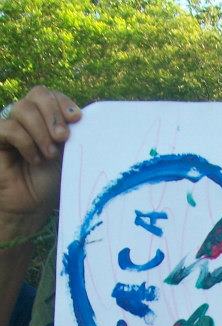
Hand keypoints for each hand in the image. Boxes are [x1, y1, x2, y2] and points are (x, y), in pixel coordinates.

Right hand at [0, 86, 80, 238]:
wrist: (32, 207)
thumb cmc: (53, 183)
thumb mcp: (70, 157)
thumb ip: (75, 136)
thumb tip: (84, 119)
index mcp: (48, 118)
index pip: (52, 95)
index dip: (63, 102)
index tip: (77, 119)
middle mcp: (29, 117)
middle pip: (38, 94)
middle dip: (54, 114)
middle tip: (63, 138)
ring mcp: (12, 125)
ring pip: (24, 109)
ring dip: (41, 131)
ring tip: (50, 155)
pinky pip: (10, 128)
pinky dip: (25, 143)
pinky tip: (34, 160)